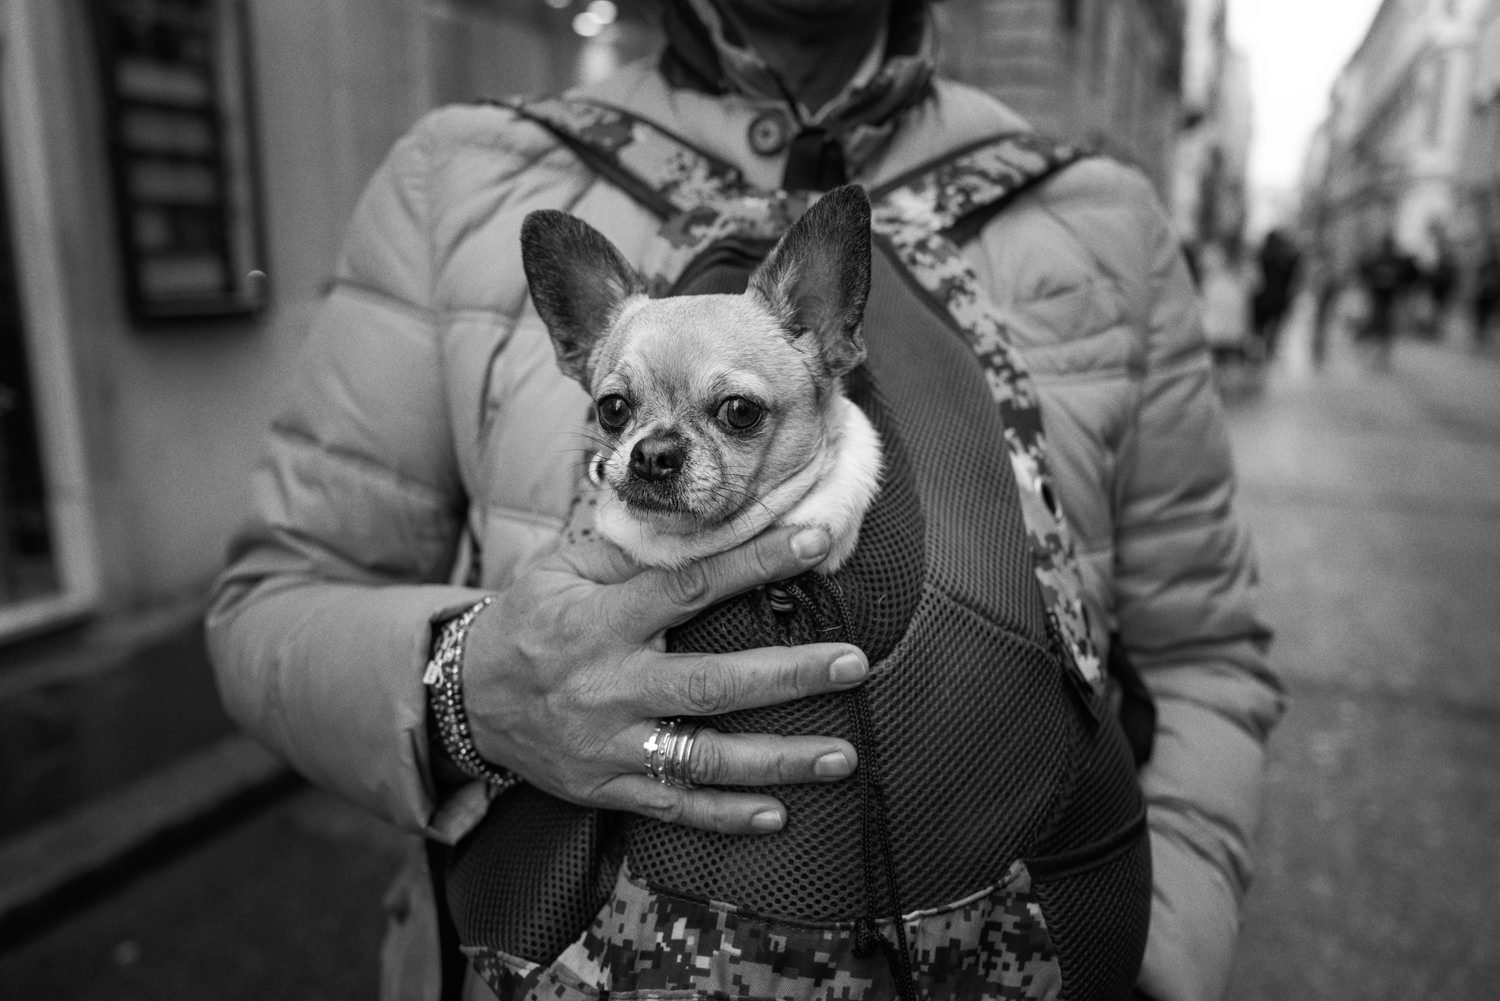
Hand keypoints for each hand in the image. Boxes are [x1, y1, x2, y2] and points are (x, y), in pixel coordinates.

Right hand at [460, 525, 866, 835]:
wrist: (467, 699)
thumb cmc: (528, 620)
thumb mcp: (559, 570)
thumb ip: (625, 550)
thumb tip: (691, 519)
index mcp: (601, 622)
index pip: (688, 587)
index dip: (754, 564)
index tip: (814, 544)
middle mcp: (609, 687)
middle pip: (712, 684)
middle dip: (789, 675)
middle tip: (853, 663)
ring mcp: (609, 746)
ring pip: (704, 757)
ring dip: (779, 760)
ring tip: (842, 754)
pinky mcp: (605, 788)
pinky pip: (673, 806)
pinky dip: (725, 815)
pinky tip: (778, 814)